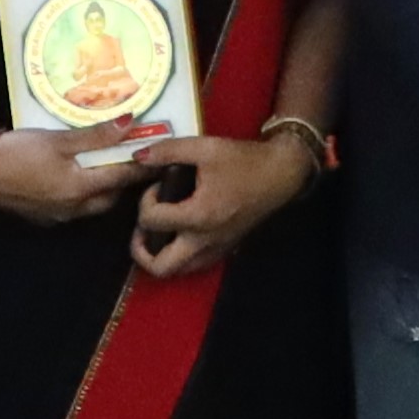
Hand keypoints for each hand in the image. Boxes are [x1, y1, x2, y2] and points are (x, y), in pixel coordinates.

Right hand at [0, 122, 177, 226]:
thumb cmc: (19, 151)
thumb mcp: (59, 139)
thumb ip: (96, 135)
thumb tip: (130, 122)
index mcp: (82, 188)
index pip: (125, 175)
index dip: (144, 162)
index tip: (161, 150)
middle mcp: (77, 208)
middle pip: (114, 193)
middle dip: (127, 176)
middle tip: (136, 154)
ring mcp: (62, 216)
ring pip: (97, 202)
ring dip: (108, 185)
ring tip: (112, 162)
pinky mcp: (48, 217)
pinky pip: (79, 206)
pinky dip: (88, 191)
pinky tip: (82, 176)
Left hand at [129, 134, 314, 280]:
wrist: (281, 174)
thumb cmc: (244, 161)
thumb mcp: (205, 148)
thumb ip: (168, 151)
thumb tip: (138, 157)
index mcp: (198, 216)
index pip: (151, 220)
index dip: (144, 201)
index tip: (156, 186)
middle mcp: (204, 240)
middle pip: (160, 267)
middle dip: (141, 251)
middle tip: (143, 228)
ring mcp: (216, 249)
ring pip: (177, 271)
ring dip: (161, 256)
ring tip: (160, 231)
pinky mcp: (225, 250)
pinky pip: (195, 265)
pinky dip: (181, 255)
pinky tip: (182, 233)